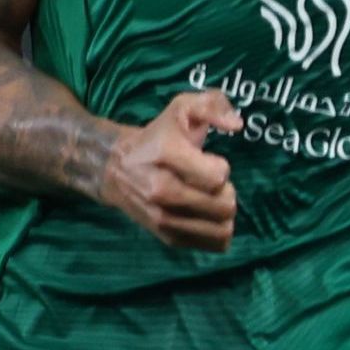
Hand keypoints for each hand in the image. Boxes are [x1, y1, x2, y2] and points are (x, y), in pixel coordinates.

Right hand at [104, 90, 240, 252]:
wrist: (113, 167)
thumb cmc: (157, 136)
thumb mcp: (182, 108)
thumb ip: (213, 105)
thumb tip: (236, 125)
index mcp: (165, 155)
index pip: (217, 176)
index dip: (221, 167)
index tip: (209, 161)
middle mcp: (160, 189)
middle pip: (223, 205)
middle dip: (226, 192)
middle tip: (212, 182)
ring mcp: (161, 216)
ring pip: (220, 228)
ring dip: (224, 213)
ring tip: (209, 199)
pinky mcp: (164, 235)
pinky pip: (210, 244)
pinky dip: (218, 232)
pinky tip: (208, 216)